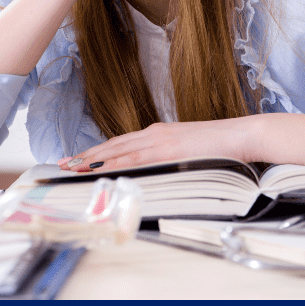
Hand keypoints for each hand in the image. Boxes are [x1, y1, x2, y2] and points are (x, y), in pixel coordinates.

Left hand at [57, 119, 254, 172]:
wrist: (241, 135)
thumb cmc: (220, 146)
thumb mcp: (188, 151)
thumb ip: (169, 158)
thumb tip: (155, 172)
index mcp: (158, 133)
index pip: (121, 143)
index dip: (98, 151)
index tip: (79, 158)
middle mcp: (154, 133)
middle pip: (113, 145)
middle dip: (86, 155)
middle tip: (64, 164)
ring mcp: (160, 140)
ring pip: (118, 151)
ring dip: (93, 160)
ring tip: (72, 168)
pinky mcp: (168, 149)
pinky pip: (135, 158)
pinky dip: (115, 164)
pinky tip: (100, 170)